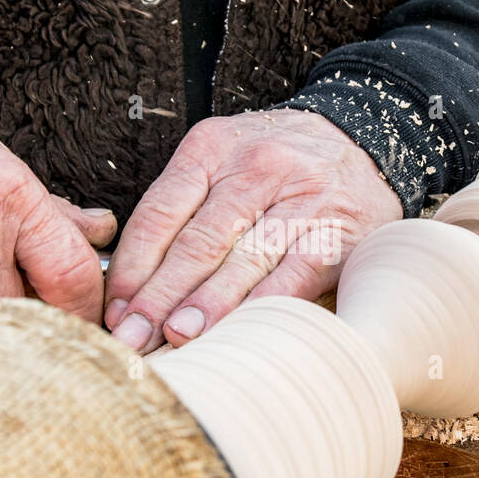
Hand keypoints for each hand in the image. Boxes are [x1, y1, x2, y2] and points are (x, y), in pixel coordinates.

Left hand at [104, 108, 401, 352]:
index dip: (134, 266)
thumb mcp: (223, 158)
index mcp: (212, 148)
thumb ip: (183, 207)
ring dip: (206, 305)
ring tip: (176, 338)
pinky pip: (293, 275)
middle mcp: (255, 168)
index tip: (115, 310)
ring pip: (243, 259)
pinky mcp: (336, 232)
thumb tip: (133, 283)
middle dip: (159, 296)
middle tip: (133, 337)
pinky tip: (238, 332)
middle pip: (197, 242)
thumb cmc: (277, 163)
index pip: (160, 213)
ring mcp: (300, 199)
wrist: (363, 139)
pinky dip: (262, 306)